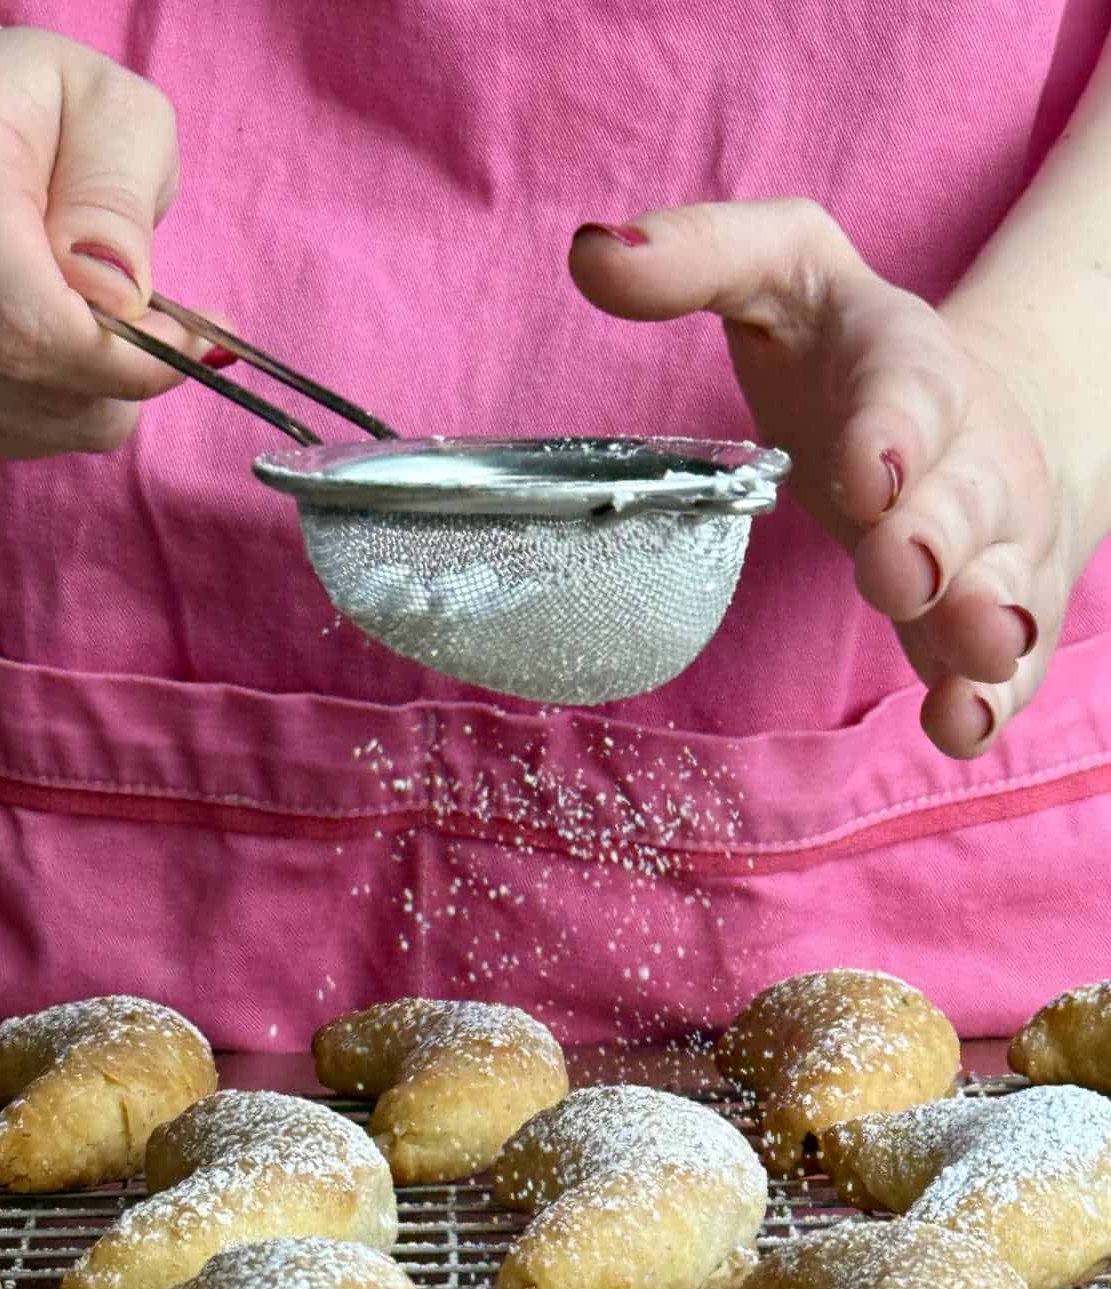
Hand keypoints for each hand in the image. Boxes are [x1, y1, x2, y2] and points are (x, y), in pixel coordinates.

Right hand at [0, 22, 212, 457]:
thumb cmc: (39, 109)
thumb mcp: (109, 112)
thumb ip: (118, 200)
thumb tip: (120, 298)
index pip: (26, 322)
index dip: (125, 356)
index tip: (189, 337)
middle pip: (26, 379)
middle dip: (119, 365)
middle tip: (159, 319)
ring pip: (27, 419)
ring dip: (95, 388)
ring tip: (99, 312)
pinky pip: (11, 433)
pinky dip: (61, 403)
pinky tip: (62, 339)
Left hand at [570, 201, 1085, 758]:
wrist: (975, 414)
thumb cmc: (850, 355)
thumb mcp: (780, 273)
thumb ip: (697, 256)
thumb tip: (594, 257)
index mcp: (908, 369)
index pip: (909, 391)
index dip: (892, 431)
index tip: (865, 471)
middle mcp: (965, 459)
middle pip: (963, 502)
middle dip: (935, 538)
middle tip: (899, 568)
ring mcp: (988, 545)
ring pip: (1002, 585)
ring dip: (986, 619)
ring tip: (975, 645)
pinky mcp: (985, 617)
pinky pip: (1002, 663)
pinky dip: (986, 696)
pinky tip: (957, 724)